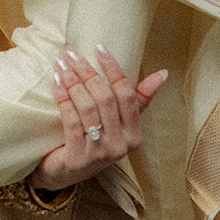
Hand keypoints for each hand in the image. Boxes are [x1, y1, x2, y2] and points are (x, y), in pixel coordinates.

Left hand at [31, 44, 166, 191]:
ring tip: (60, 62)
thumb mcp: (119, 123)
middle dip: (87, 70)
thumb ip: (138, 99)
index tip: (99, 46)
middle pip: (105, 98)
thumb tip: (163, 73)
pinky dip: (63, 98)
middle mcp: (121, 145)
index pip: (127, 95)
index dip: (113, 69)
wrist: (66, 173)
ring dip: (72, 81)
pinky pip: (71, 120)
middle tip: (70, 51)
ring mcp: (100, 154)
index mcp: (135, 135)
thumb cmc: (95, 141)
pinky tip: (55, 81)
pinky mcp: (78, 158)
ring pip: (87, 107)